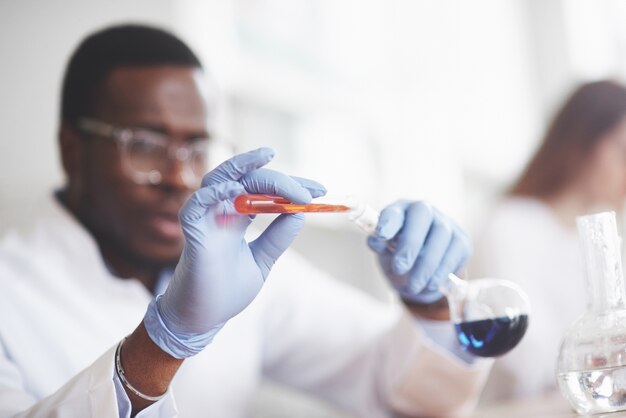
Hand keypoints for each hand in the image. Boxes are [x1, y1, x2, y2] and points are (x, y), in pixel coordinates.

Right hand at [144, 148, 325, 357]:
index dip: (291, 186)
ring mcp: (205, 219)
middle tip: (307, 189)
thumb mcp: (262, 260)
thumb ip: (277, 237)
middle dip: (278, 179)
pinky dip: (214, 193)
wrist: (203, 320)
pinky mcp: (192, 233)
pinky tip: (236, 190)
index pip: (264, 190)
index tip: (320, 191)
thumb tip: (301, 212)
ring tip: (266, 158)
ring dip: (242, 166)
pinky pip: (197, 204)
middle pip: (246, 179)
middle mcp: (221, 212)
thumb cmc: (227, 291)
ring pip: (218, 178)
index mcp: (237, 217)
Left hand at [367, 201, 471, 303]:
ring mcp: (445, 222)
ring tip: (414, 286)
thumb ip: (379, 245)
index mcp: (400, 210)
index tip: (381, 235)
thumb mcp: (384, 252)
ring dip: (426, 264)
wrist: (421, 269)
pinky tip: (431, 285)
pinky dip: (442, 271)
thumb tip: (376, 241)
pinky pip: (455, 252)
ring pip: (441, 235)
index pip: (395, 210)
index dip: (389, 221)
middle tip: (399, 268)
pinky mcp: (461, 239)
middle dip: (410, 243)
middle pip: (422, 215)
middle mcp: (424, 210)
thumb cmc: (398, 254)